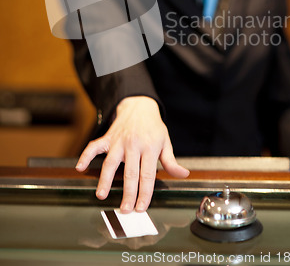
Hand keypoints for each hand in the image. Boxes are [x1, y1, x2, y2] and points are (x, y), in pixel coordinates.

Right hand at [75, 96, 189, 211]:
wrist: (139, 105)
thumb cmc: (153, 127)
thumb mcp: (165, 141)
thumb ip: (171, 161)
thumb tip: (183, 174)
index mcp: (150, 147)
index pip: (147, 174)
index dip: (144, 193)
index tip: (141, 207)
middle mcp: (133, 145)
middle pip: (130, 173)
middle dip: (127, 193)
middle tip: (124, 209)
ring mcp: (119, 141)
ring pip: (110, 162)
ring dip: (105, 180)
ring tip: (101, 195)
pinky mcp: (108, 137)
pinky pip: (94, 147)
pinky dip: (85, 156)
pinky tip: (80, 167)